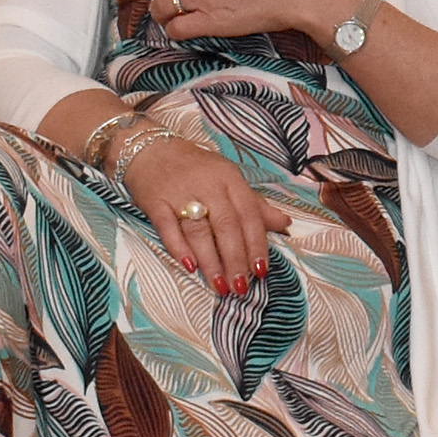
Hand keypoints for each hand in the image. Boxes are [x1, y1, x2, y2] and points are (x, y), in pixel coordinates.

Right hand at [120, 119, 288, 296]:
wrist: (151, 149)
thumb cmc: (197, 169)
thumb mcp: (230, 180)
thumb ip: (256, 205)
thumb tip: (286, 224)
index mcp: (231, 179)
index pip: (249, 215)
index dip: (256, 244)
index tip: (261, 271)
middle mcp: (208, 185)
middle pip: (226, 225)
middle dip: (235, 258)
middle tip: (240, 287)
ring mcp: (180, 193)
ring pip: (199, 230)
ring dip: (210, 261)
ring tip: (220, 285)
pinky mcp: (155, 201)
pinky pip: (168, 227)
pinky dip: (178, 247)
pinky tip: (189, 267)